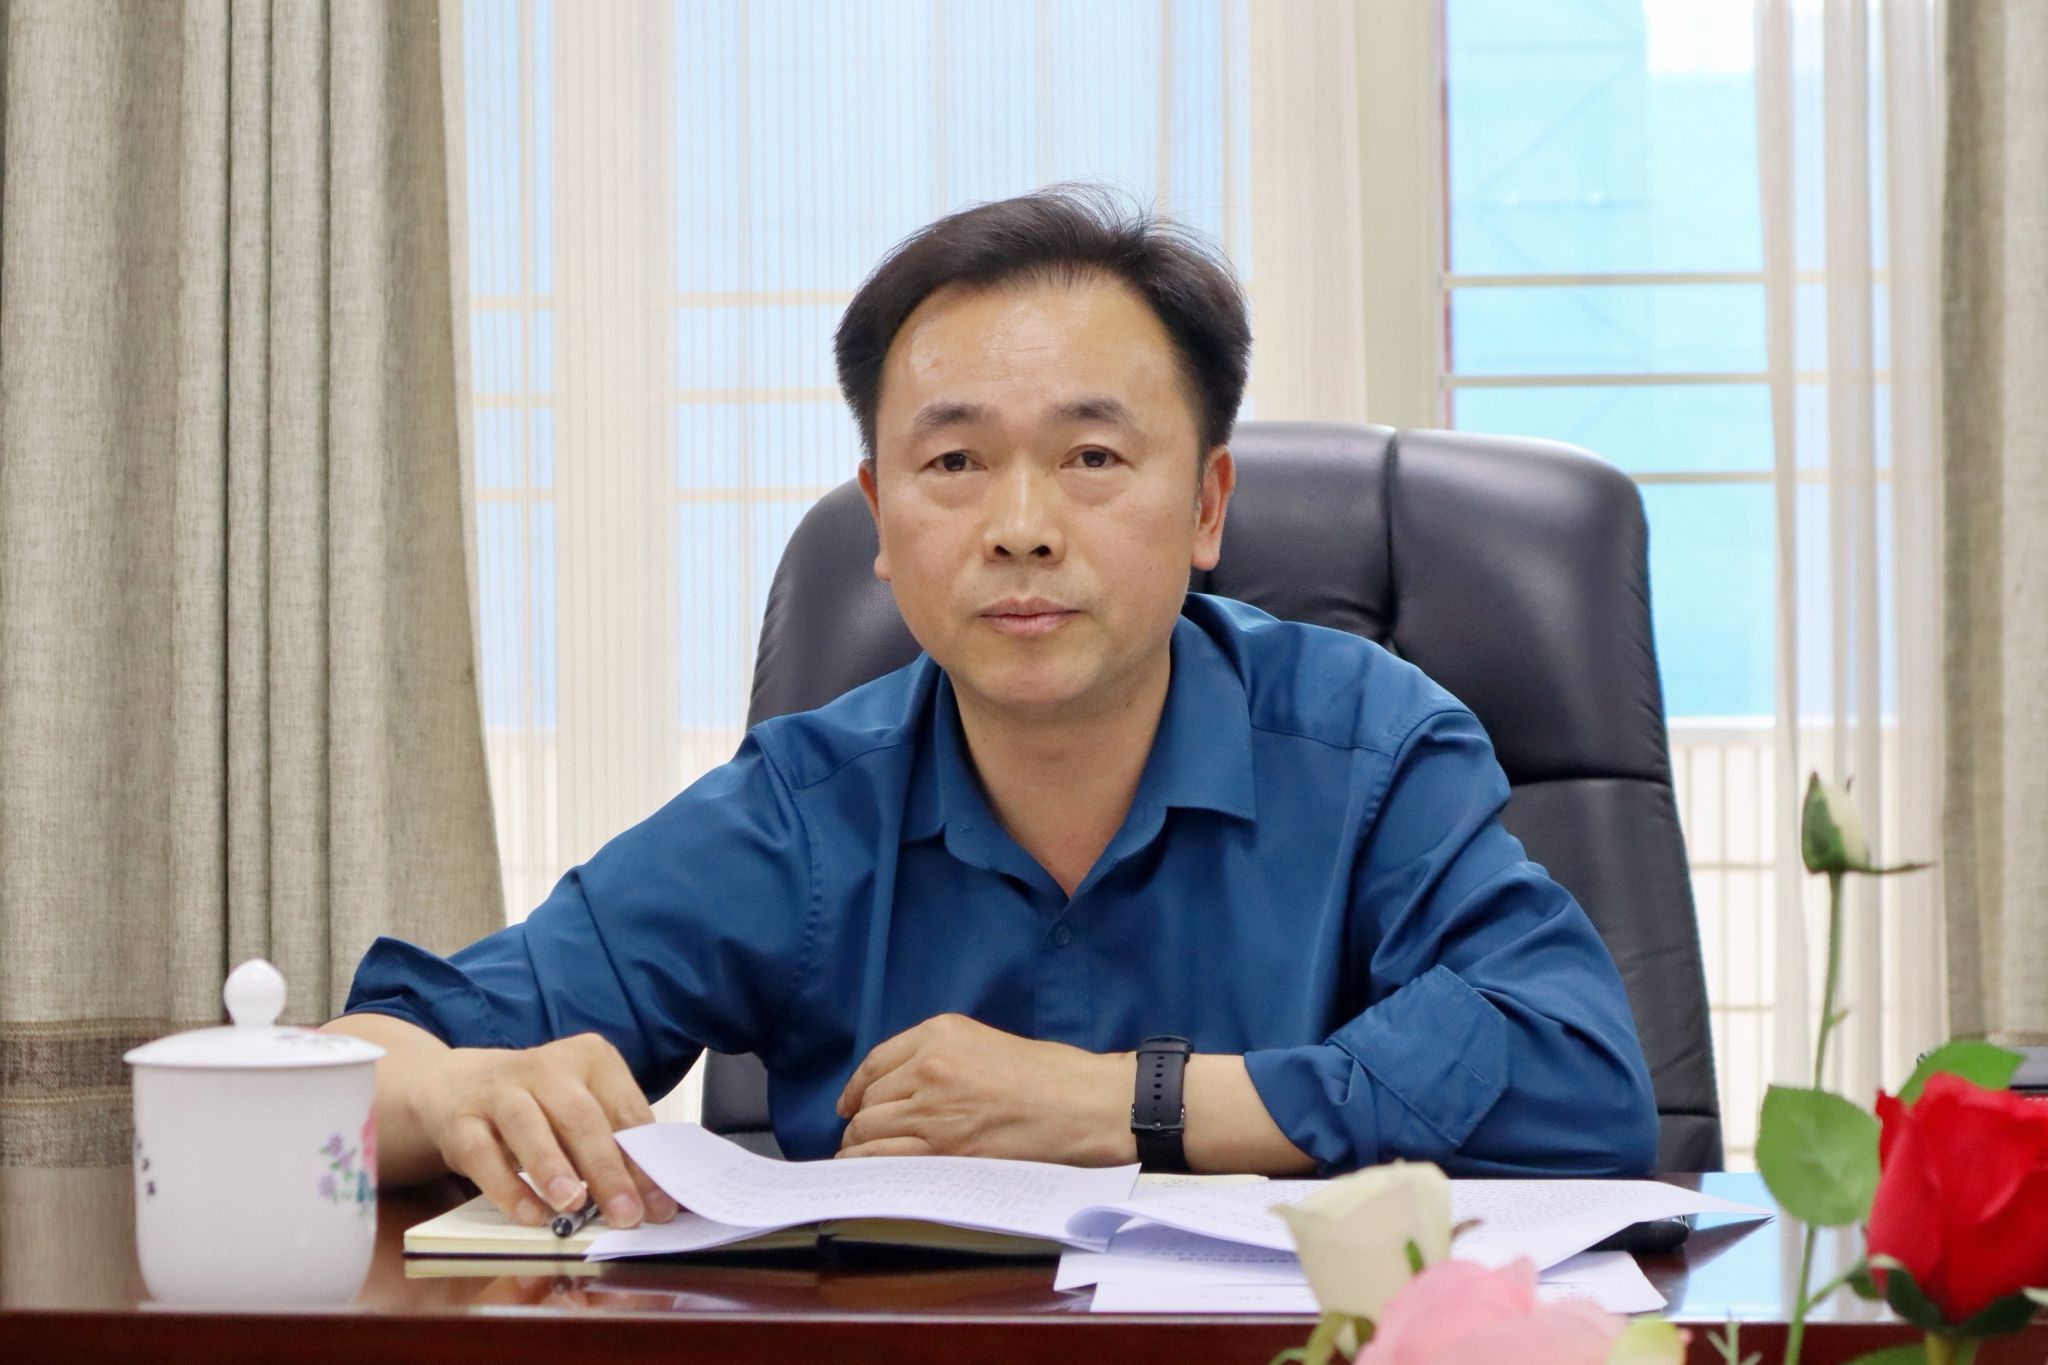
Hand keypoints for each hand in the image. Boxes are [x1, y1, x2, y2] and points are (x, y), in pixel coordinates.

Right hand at [405, 1033, 677, 1228]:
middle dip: (606, 1170)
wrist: (458, 1087)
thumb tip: (650, 1199)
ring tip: (572, 1206)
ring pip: (528, 1126)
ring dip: (553, 1168)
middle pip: (581, 1117)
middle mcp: (545, 1067)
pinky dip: (507, 1187)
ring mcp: (499, 1090)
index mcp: (590, 1059)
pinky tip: (530, 1214)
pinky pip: (482, 1153)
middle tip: (624, 1214)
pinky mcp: (461, 1120)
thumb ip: (612, 1144)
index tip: (659, 1206)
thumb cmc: (538, 1105)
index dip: (644, 1161)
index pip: (625, 1111)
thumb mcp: (580, 1112)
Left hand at [833, 1013, 1134, 1163]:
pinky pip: (885, 1159)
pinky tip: (867, 1174)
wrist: (1082, 1104)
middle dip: (859, 1123)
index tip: (850, 1105)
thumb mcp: (984, 1042)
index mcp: (940, 1034)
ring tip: (862, 1160)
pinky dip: (868, 1166)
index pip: (875, 1062)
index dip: (856, 1088)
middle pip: (868, 1100)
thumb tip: (901, 1088)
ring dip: (859, 1148)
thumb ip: (939, 1057)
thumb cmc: (1048, 1075)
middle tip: (859, 1140)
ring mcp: (934, 1110)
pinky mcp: (945, 1149)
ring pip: (869, 1130)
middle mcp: (929, 1067)